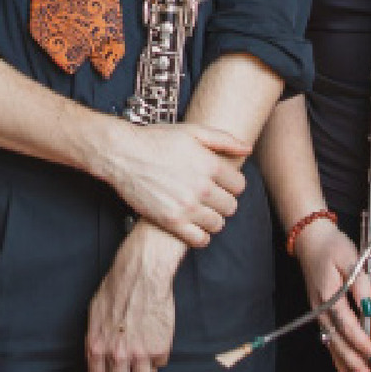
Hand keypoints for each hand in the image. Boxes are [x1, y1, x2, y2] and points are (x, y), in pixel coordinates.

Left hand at [85, 221, 184, 371]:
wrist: (141, 273)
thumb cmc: (118, 286)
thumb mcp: (95, 312)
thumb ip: (96, 337)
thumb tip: (97, 353)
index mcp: (98, 346)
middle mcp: (117, 354)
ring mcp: (139, 353)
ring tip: (147, 366)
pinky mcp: (159, 348)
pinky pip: (160, 364)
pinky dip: (159, 356)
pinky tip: (156, 340)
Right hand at [94, 121, 247, 246]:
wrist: (123, 154)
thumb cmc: (155, 140)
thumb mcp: (192, 131)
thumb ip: (223, 139)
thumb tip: (247, 148)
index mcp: (210, 165)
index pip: (239, 186)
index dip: (231, 184)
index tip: (221, 183)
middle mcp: (202, 188)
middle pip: (231, 206)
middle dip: (223, 201)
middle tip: (210, 197)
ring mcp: (187, 206)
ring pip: (218, 224)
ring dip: (213, 218)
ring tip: (201, 210)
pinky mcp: (171, 221)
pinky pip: (200, 240)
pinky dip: (201, 236)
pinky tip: (194, 225)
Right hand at [293, 218, 370, 371]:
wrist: (311, 239)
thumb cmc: (332, 247)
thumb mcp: (350, 257)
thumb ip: (360, 283)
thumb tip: (369, 308)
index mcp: (329, 296)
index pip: (348, 326)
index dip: (363, 344)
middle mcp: (321, 309)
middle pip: (338, 342)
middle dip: (355, 364)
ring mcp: (319, 313)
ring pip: (332, 345)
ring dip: (346, 366)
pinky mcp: (321, 314)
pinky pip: (329, 340)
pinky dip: (337, 358)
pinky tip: (346, 370)